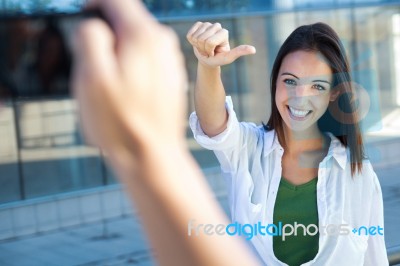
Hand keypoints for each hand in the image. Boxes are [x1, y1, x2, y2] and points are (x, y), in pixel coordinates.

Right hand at [72, 0, 186, 160]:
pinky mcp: (171, 77)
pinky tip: (126, 96)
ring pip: (135, 43)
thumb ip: (90, 38)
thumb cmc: (121, 122)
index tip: (82, 19)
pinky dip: (131, 69)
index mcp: (144, 36)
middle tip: (94, 69)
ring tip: (111, 88)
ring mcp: (170, 61)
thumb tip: (95, 24)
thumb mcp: (92, 77)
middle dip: (105, 37)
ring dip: (118, 56)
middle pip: (126, 22)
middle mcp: (163, 43)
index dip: (95, 4)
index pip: (117, 0)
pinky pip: (146, 62)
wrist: (153, 155)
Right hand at [186, 21, 255, 66]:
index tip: (214, 54)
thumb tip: (254, 50)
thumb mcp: (228, 58)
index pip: (210, 42)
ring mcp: (207, 24)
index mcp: (224, 32)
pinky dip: (191, 42)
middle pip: (202, 39)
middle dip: (203, 49)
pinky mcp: (198, 25)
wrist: (207, 59)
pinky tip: (198, 43)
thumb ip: (239, 52)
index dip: (209, 51)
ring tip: (204, 48)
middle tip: (208, 51)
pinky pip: (190, 34)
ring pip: (196, 37)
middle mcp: (217, 26)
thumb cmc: (218, 59)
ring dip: (197, 46)